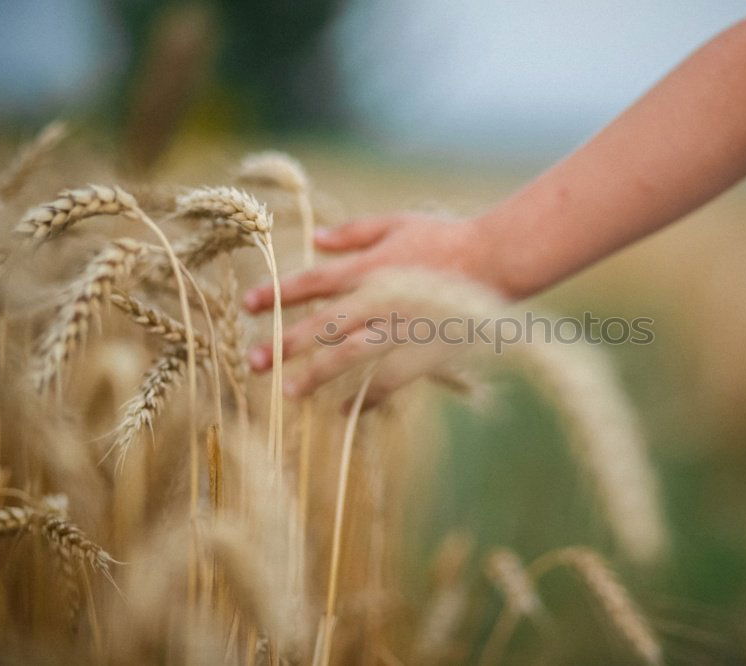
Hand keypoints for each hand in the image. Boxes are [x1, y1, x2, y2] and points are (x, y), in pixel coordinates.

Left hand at [242, 213, 504, 401]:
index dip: (277, 293)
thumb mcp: (398, 223)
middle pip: (321, 324)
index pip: (312, 281)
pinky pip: (390, 381)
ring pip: (350, 356)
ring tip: (291, 392)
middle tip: (252, 362)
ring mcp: (402, 328)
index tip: (248, 306)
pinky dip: (367, 398)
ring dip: (317, 374)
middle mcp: (379, 299)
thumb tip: (315, 238)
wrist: (497, 260)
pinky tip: (347, 412)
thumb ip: (354, 233)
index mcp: (370, 266)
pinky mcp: (424, 352)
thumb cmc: (448, 238)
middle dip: (284, 343)